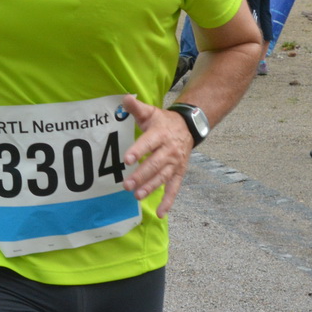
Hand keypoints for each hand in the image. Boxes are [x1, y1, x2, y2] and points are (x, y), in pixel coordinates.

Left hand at [118, 95, 193, 216]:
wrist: (188, 127)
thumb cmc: (163, 121)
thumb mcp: (150, 112)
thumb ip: (136, 107)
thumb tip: (124, 98)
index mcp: (160, 134)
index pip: (148, 143)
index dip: (137, 150)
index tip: (126, 159)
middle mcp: (168, 150)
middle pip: (154, 164)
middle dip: (141, 175)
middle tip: (126, 185)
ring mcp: (174, 163)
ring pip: (162, 177)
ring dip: (150, 187)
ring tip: (137, 195)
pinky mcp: (178, 173)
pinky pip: (174, 188)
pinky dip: (168, 201)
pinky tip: (160, 212)